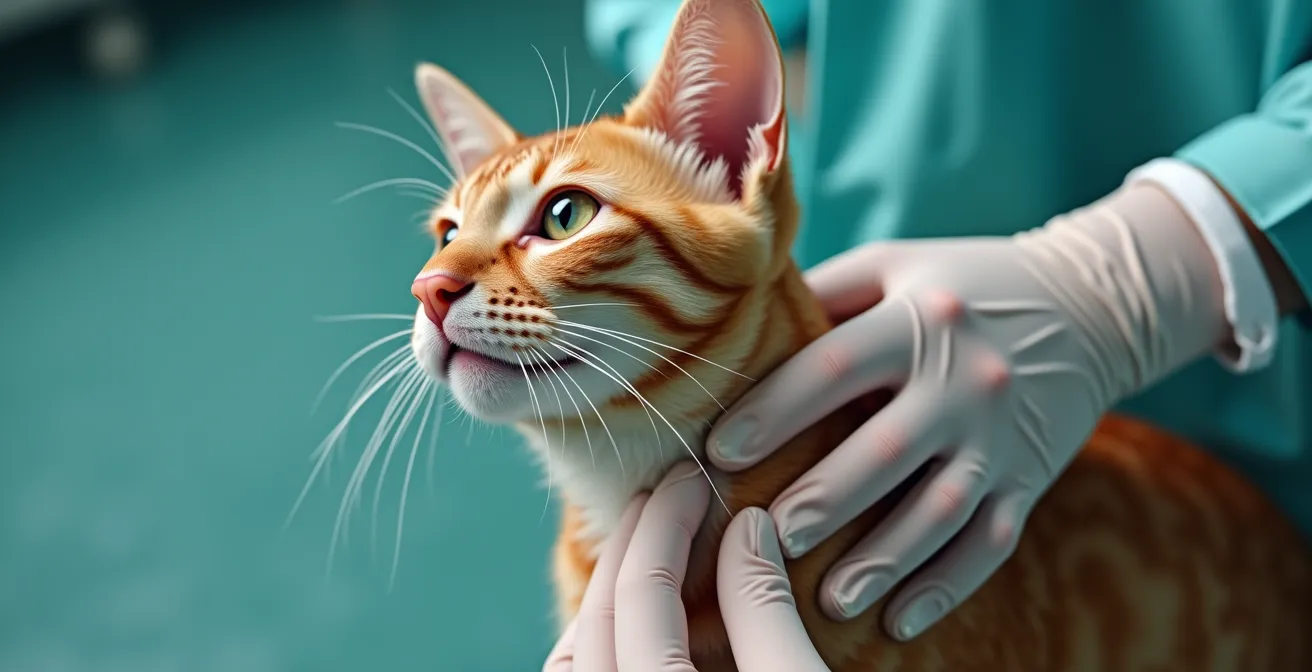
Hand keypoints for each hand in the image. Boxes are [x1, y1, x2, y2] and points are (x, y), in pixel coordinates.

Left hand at [544, 463, 830, 671]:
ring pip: (572, 662)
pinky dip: (603, 645)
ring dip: (605, 600)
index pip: (642, 592)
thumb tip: (749, 525)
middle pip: (597, 619)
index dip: (669, 524)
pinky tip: (646, 619)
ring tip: (648, 551)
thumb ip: (764, 608)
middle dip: (631, 547)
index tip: (696, 477)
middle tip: (667, 495)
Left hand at [706, 185, 1227, 639]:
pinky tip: (899, 621)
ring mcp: (1003, 436)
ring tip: (827, 598)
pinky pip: (992, 543)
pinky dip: (947, 587)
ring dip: (883, 560)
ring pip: (941, 511)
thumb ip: (826, 294)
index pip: (837, 366)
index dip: (775, 410)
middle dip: (823, 498)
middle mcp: (967, 380)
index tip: (718, 451)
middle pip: (887, 450)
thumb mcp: (896, 266)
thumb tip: (735, 326)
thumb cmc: (962, 286)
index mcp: (921, 319)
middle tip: (765, 537)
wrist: (1092, 306)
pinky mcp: (1030, 479)